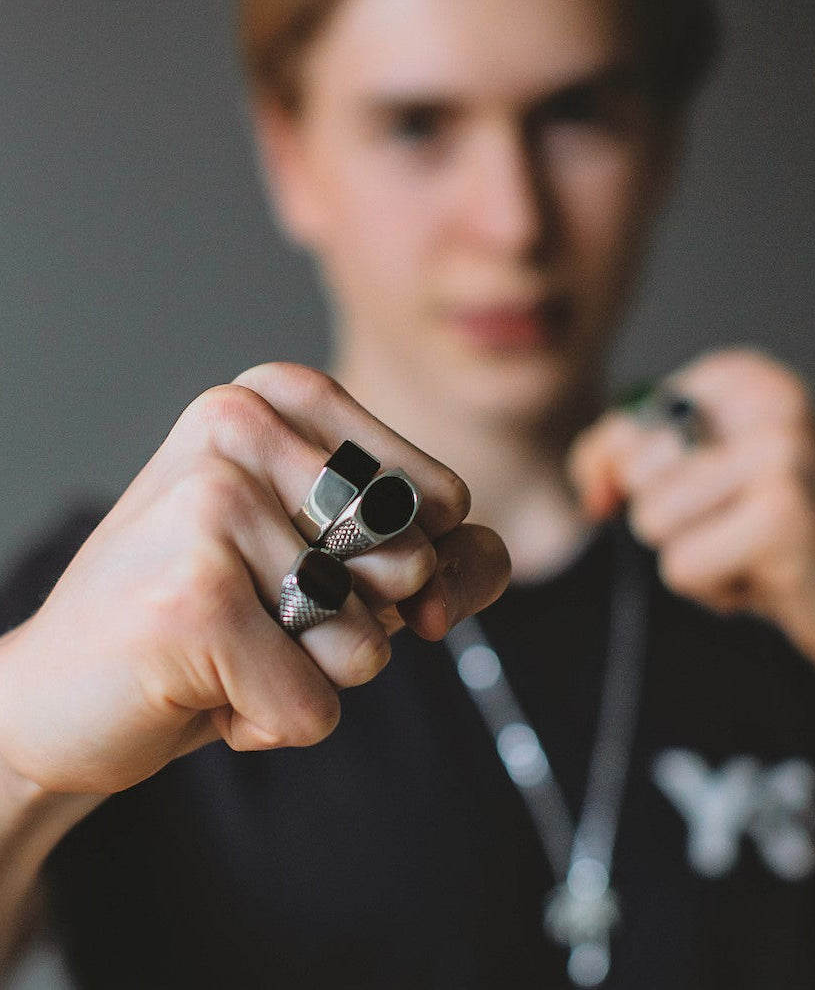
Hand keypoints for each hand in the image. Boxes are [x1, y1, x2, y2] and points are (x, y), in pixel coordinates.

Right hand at [0, 364, 509, 795]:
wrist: (60, 692)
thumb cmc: (209, 618)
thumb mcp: (334, 569)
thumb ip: (442, 561)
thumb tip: (451, 583)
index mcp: (281, 397)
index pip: (443, 500)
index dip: (399, 566)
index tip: (301, 563)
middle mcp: (241, 422)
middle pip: (410, 570)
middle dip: (348, 625)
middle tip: (247, 609)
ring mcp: (213, 502)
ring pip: (369, 647)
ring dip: (304, 677)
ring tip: (217, 645)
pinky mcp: (197, 593)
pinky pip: (314, 706)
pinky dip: (266, 721)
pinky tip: (195, 687)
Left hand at [569, 348, 814, 661]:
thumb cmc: (755, 529)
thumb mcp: (679, 475)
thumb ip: (611, 460)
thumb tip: (596, 492)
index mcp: (742, 376)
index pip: (624, 432)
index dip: (640, 480)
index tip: (705, 490)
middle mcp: (770, 400)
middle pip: (636, 474)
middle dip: (669, 519)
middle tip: (734, 524)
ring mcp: (782, 453)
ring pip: (652, 521)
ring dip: (691, 554)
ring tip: (747, 549)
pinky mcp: (782, 518)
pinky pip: (681, 567)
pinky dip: (709, 588)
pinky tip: (759, 578)